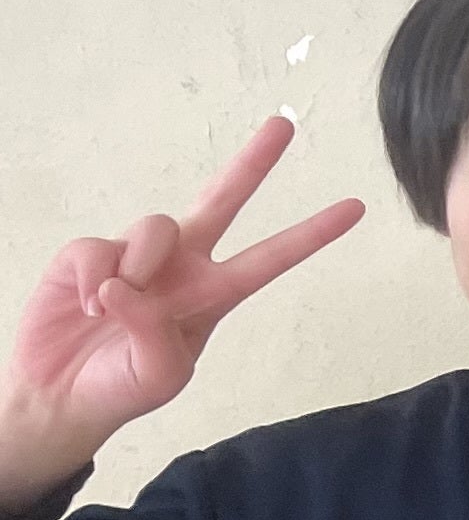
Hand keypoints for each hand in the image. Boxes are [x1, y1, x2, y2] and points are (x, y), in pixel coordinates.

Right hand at [2, 115, 362, 501]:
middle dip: (253, 163)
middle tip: (284, 125)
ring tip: (111, 309)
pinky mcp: (88, 253)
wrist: (61, 395)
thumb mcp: (161, 374)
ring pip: (156, 227)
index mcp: (213, 293)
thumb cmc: (121, 385)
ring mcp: (136, 255)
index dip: (310, 234)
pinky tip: (85, 306)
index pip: (270, 259)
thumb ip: (156, 332)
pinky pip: (97, 248)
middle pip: (222, 201)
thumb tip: (127, 287)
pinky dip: (92, 278)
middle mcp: (181, 265)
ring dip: (139, 267)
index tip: (355, 208)